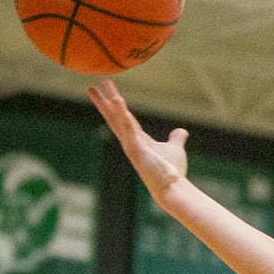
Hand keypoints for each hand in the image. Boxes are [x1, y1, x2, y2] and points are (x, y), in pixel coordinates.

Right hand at [87, 79, 188, 197]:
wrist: (172, 187)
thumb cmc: (171, 172)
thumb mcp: (174, 149)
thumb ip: (176, 139)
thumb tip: (181, 132)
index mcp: (137, 139)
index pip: (123, 119)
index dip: (114, 106)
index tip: (106, 93)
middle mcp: (130, 141)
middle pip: (115, 117)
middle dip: (104, 102)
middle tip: (92, 87)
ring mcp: (131, 144)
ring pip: (118, 119)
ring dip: (110, 102)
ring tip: (102, 86)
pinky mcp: (135, 148)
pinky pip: (127, 127)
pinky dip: (121, 113)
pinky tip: (116, 99)